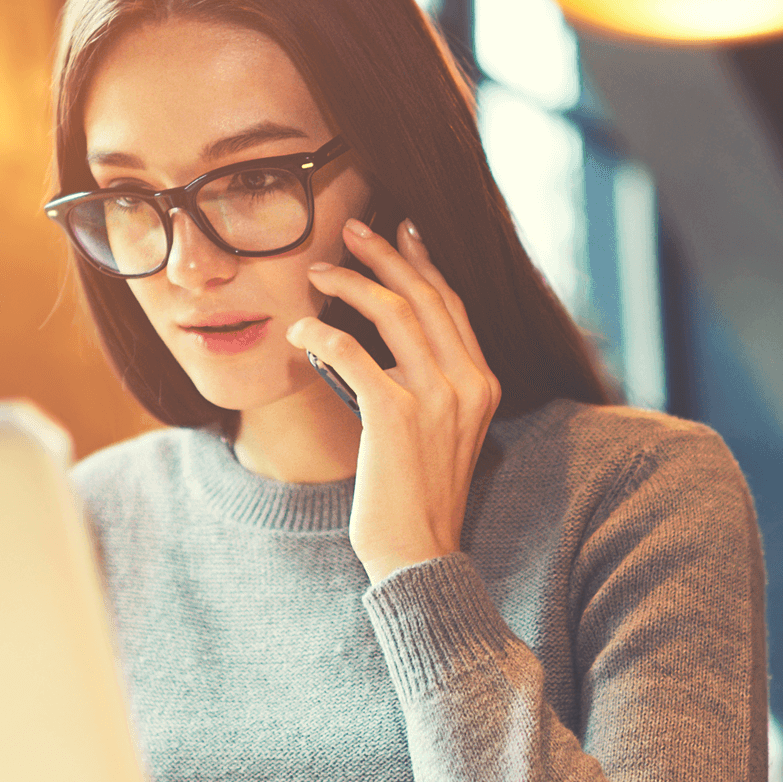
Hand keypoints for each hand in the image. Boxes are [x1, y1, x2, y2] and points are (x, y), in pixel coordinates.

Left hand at [286, 217, 501, 582]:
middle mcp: (468, 384)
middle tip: (352, 227)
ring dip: (350, 283)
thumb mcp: (439, 434)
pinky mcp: (395, 415)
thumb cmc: (418, 498)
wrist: (418, 554)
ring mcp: (436, 398)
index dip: (424, 264)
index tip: (400, 233)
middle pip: (426, 295)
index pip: (452, 306)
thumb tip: (386, 352)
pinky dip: (321, 334)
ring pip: (393, 312)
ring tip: (316, 270)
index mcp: (483, 384)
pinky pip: (351, 353)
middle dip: (385, 254)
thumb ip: (428, 389)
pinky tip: (299, 331)